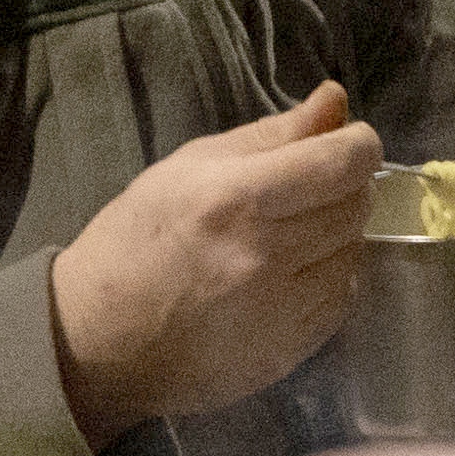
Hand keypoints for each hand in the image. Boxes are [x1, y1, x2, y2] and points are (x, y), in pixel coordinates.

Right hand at [52, 79, 380, 440]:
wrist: (96, 343)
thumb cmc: (134, 242)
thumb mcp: (188, 168)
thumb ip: (271, 135)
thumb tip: (334, 102)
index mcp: (235, 199)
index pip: (342, 162)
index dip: (358, 144)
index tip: (345, 142)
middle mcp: (265, 256)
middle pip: (355, 206)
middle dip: (346, 186)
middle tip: (311, 186)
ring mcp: (280, 313)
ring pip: (353, 254)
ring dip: (337, 235)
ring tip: (292, 234)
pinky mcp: (287, 353)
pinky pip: (340, 301)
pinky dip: (327, 279)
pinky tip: (288, 275)